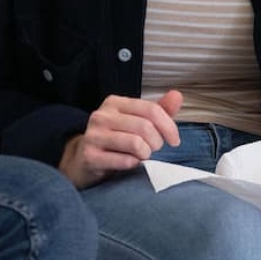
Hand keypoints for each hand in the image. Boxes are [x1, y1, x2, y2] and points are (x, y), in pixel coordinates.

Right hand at [58, 90, 182, 188]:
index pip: (151, 109)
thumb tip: (177, 95)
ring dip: (146, 154)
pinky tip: (129, 163)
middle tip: (153, 150)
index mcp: (115, 103)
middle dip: (157, 142)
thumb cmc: (116, 141)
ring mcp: (94, 135)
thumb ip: (158, 110)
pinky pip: (124, 160)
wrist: (83, 162)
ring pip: (136, 143)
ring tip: (141, 156)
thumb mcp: (136, 122)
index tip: (174, 140)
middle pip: (145, 127)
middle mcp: (102, 116)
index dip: (169, 126)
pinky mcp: (90, 156)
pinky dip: (133, 164)